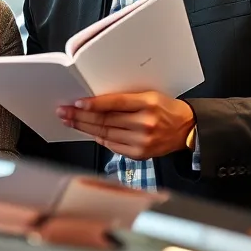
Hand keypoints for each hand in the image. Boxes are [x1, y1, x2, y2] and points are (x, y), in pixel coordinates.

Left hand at [57, 92, 194, 159]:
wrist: (186, 129)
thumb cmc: (165, 109)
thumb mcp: (149, 95)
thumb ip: (125, 99)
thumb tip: (95, 103)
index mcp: (148, 103)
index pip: (115, 103)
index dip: (94, 104)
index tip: (77, 103)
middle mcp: (145, 123)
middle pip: (106, 120)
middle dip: (81, 116)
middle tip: (64, 112)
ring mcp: (142, 141)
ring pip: (106, 134)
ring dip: (85, 128)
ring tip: (70, 122)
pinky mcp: (140, 154)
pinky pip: (113, 146)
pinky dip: (100, 139)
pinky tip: (90, 133)